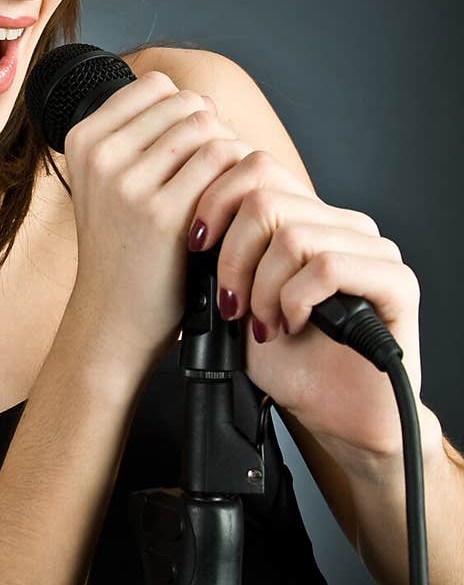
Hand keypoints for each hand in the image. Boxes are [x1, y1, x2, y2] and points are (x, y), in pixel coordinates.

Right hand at [64, 71, 251, 372]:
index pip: (156, 85)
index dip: (184, 113)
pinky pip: (222, 161)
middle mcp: (101, 155)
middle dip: (212, 134)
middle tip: (213, 179)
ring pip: (209, 128)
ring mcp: (128, 183)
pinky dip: (237, 181)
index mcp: (83, 140)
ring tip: (222, 194)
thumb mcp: (108, 184)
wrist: (112, 321)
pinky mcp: (163, 213)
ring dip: (229, 157)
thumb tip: (204, 102)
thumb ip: (142, 137)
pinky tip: (229, 211)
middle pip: (187, 103)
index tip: (189, 152)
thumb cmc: (122, 252)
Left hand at [188, 148, 424, 462]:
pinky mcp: (395, 282)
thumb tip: (190, 222)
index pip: (255, 168)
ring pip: (293, 235)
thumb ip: (222, 257)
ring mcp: (372, 249)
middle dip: (233, 255)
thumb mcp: (237, 301)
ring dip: (263, 288)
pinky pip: (328, 267)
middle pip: (266, 195)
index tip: (195, 245)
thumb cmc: (289, 362)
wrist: (333, 416)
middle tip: (232, 304)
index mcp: (306, 217)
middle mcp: (341, 224)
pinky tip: (292, 325)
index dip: (215, 202)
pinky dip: (295, 300)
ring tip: (263, 324)